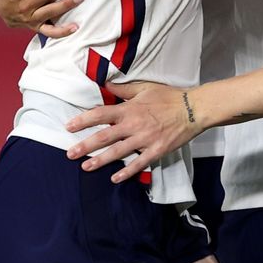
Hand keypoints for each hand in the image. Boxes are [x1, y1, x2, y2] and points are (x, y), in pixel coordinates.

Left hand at [64, 81, 197, 182]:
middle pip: (104, 137)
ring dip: (100, 160)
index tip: (69, 127)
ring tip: (85, 167)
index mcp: (129, 109)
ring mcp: (145, 139)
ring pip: (118, 152)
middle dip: (85, 145)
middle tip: (70, 154)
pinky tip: (115, 178)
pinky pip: (139, 163)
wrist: (193, 109)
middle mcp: (134, 125)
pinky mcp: (157, 150)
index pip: (100, 114)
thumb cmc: (168, 97)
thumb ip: (123, 90)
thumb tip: (106, 84)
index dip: (83, 121)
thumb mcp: (144, 88)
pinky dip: (127, 172)